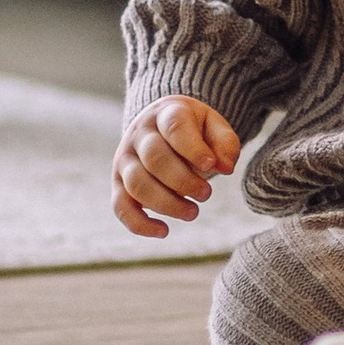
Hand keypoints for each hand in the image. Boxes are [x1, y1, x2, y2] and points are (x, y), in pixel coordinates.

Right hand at [113, 96, 241, 236]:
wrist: (162, 125)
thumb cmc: (194, 129)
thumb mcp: (213, 126)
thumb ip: (225, 143)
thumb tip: (226, 167)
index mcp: (165, 113)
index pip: (174, 127)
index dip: (192, 148)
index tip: (210, 165)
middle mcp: (139, 134)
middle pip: (154, 158)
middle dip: (183, 181)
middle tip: (206, 194)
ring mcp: (125, 158)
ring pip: (137, 184)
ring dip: (166, 203)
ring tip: (193, 212)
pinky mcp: (118, 183)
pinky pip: (120, 206)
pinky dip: (139, 223)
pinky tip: (164, 231)